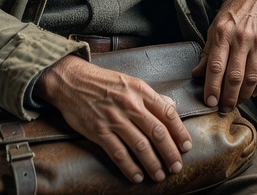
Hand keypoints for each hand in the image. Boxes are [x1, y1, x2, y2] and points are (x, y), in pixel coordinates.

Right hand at [36, 55, 193, 183]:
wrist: (70, 81)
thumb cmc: (101, 82)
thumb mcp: (130, 82)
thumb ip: (151, 96)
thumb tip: (170, 106)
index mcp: (140, 90)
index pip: (167, 113)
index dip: (180, 132)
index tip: (186, 146)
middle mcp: (129, 104)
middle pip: (157, 132)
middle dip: (170, 152)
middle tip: (177, 166)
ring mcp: (113, 118)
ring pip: (140, 145)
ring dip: (152, 163)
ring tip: (159, 175)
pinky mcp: (98, 131)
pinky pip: (118, 153)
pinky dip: (129, 167)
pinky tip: (137, 176)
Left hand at [192, 0, 256, 111]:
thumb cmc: (234, 12)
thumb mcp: (215, 26)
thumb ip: (207, 52)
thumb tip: (197, 74)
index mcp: (222, 32)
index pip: (216, 66)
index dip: (212, 87)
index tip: (209, 101)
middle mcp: (241, 38)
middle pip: (234, 76)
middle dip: (228, 97)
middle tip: (223, 108)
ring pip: (252, 78)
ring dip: (244, 95)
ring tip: (236, 102)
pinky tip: (253, 92)